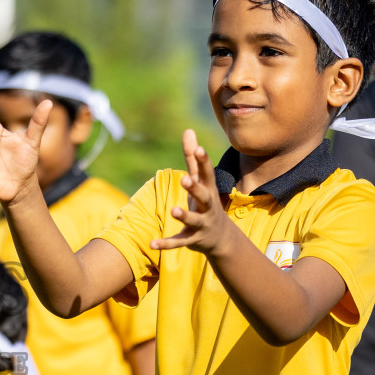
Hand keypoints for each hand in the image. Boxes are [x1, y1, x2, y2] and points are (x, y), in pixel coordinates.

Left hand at [150, 130, 234, 255]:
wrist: (221, 238)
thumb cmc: (206, 201)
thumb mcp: (200, 181)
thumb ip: (192, 158)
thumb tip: (188, 130)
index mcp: (208, 190)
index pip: (207, 174)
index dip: (203, 161)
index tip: (199, 149)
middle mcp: (208, 206)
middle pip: (204, 196)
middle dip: (195, 188)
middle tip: (184, 179)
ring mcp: (201, 224)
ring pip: (194, 220)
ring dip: (184, 215)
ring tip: (173, 211)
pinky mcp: (192, 239)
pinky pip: (179, 242)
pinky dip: (166, 243)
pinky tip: (152, 243)